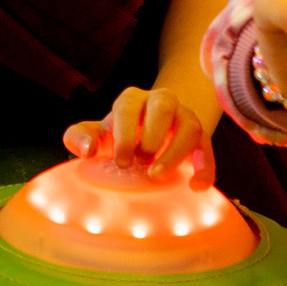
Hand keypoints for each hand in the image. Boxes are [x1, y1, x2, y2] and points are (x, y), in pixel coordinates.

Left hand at [64, 88, 211, 184]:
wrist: (143, 135)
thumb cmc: (116, 136)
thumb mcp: (95, 135)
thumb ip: (79, 137)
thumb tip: (87, 150)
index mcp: (132, 99)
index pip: (128, 107)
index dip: (124, 134)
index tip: (121, 162)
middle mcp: (160, 101)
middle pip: (163, 107)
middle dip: (151, 137)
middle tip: (141, 164)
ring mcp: (184, 116)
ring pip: (190, 125)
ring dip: (176, 152)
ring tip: (158, 176)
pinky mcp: (200, 137)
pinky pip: (207, 148)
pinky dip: (205, 167)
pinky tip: (196, 187)